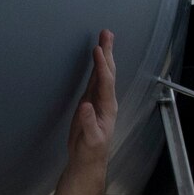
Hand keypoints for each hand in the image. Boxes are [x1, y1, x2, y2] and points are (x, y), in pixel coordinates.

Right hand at [66, 30, 115, 169]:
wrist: (87, 161)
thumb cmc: (90, 152)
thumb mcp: (90, 140)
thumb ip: (88, 123)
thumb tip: (85, 105)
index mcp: (107, 108)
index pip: (105, 82)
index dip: (101, 66)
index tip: (97, 50)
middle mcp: (105, 101)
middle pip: (108, 72)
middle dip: (107, 52)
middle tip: (106, 33)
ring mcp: (98, 101)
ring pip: (102, 74)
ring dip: (103, 56)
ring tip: (104, 39)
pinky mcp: (90, 103)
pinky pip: (95, 80)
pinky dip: (96, 67)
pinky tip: (96, 59)